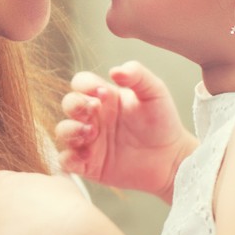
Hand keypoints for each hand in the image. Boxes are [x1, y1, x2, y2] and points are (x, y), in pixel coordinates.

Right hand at [56, 61, 194, 198]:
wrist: (171, 159)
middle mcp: (93, 117)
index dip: (85, 86)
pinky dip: (69, 158)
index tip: (102, 93)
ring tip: (91, 133)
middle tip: (94, 111)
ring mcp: (89, 141)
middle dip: (75, 106)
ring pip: (62, 131)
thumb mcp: (155, 93)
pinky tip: (87, 157)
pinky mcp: (88, 164)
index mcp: (105, 97)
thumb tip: (115, 70)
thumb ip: (138, 76)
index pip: (81, 83)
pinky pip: (66, 160)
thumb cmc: (163, 123)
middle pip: (68, 104)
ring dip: (70, 130)